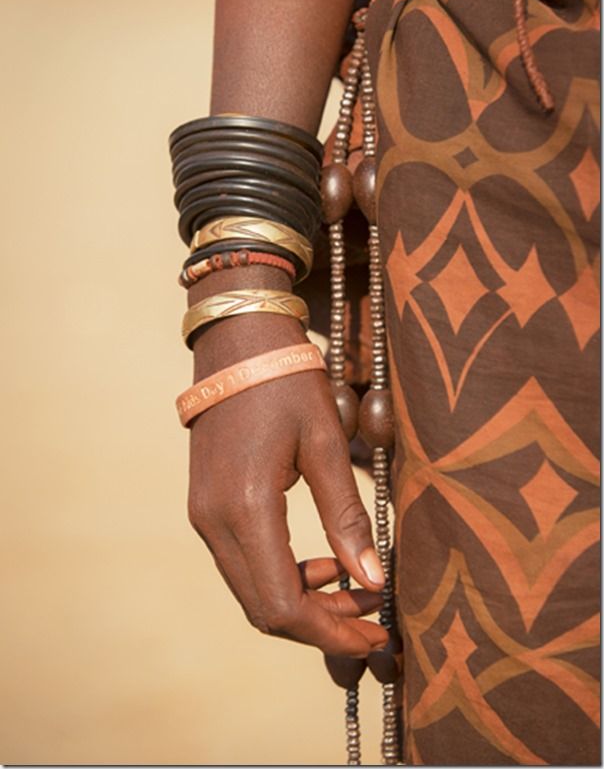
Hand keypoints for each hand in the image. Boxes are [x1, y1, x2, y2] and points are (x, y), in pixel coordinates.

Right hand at [186, 298, 387, 655]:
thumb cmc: (288, 383)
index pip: (283, 604)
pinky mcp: (206, 506)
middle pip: (264, 608)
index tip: (376, 635)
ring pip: (252, 590)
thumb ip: (347, 516)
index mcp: (246, 508)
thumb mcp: (328, 444)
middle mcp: (213, 522)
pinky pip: (243, 564)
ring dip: (304, 602)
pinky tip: (321, 559)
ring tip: (355, 586)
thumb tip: (373, 581)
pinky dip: (283, 577)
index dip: (331, 633)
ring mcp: (203, 516)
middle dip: (322, 626)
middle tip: (373, 619)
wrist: (237, 342)